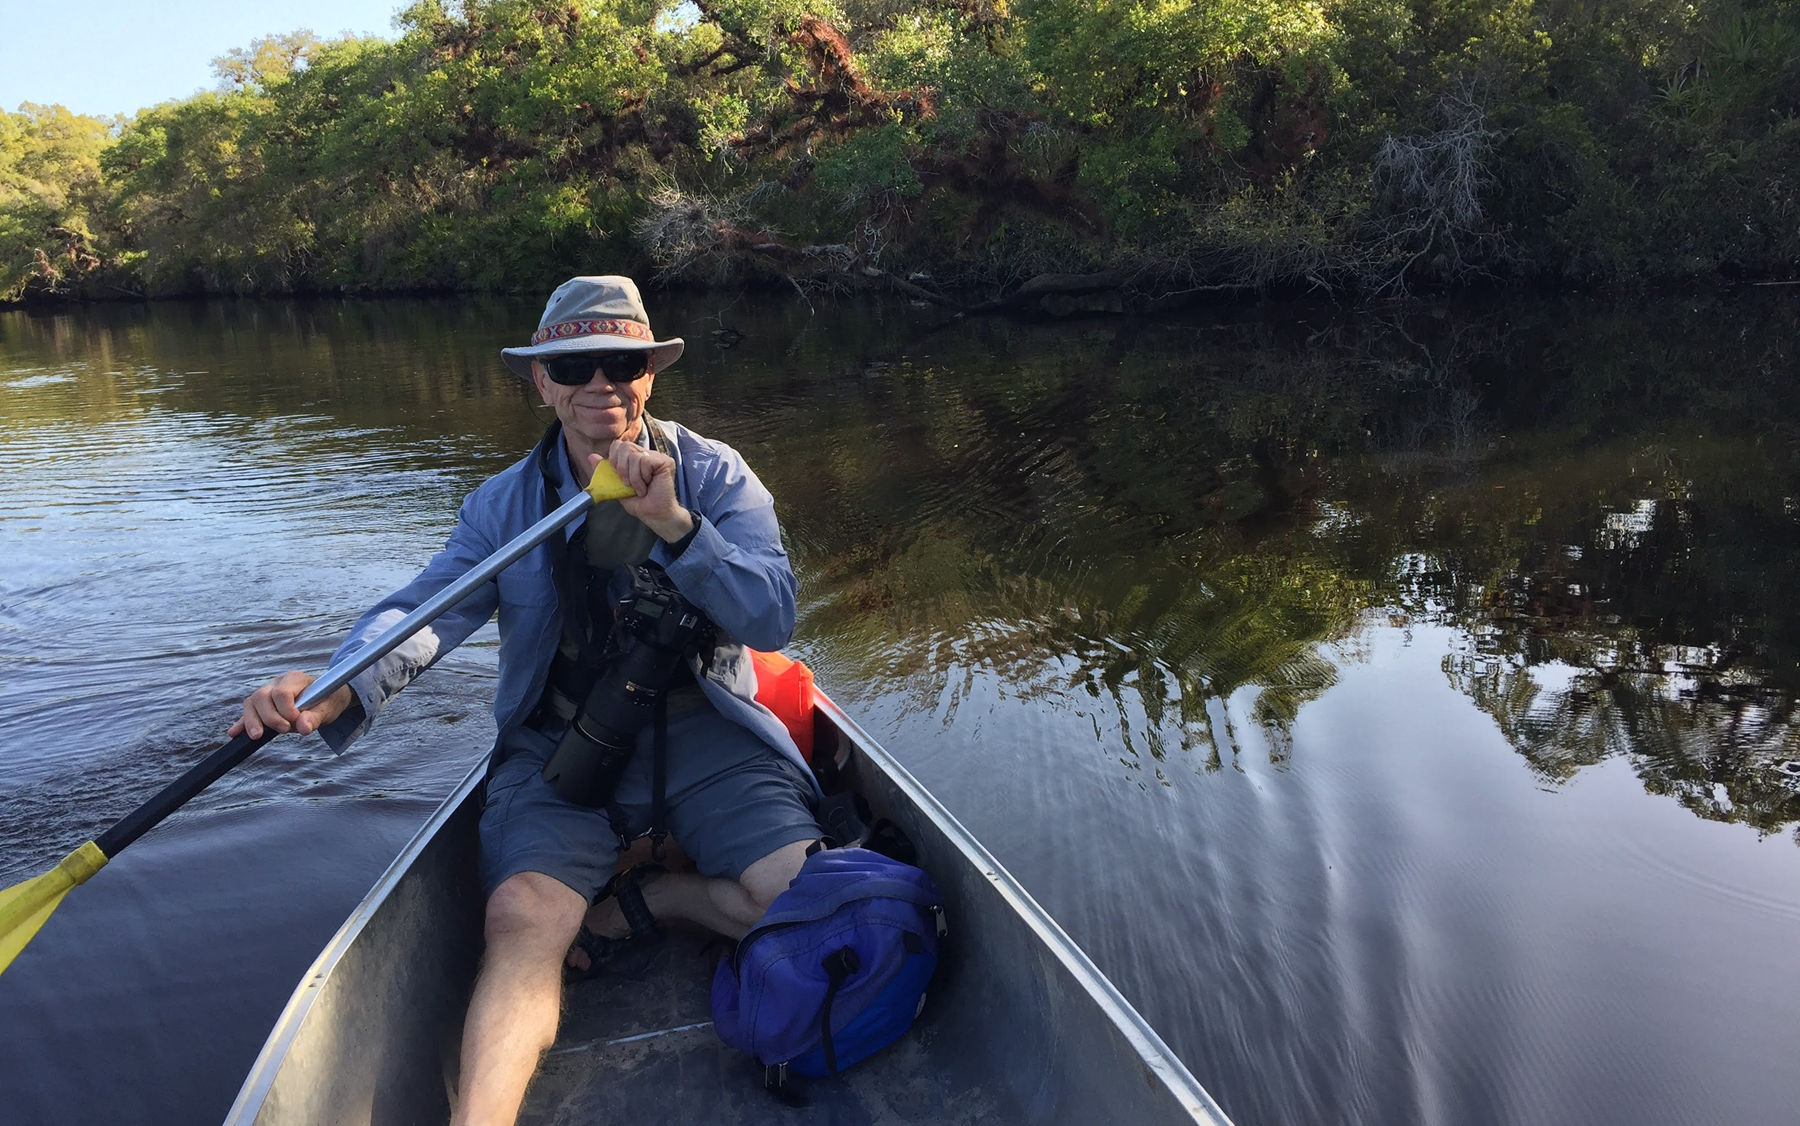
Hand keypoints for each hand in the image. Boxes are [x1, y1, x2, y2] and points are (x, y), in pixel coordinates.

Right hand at [229, 670, 354, 738]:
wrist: (327, 698)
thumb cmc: (328, 700)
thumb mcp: (328, 708)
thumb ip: (316, 717)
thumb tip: (303, 727)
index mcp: (294, 679)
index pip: (281, 692)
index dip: (286, 710)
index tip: (297, 720)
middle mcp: (277, 683)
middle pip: (261, 696)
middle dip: (270, 717)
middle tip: (285, 730)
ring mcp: (267, 693)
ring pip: (251, 703)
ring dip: (252, 721)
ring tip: (257, 736)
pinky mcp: (262, 706)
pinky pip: (249, 713)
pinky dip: (243, 723)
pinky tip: (235, 733)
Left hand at [595, 446, 695, 542]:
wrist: (654, 515)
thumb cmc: (639, 503)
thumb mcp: (617, 486)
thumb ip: (605, 471)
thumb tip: (591, 456)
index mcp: (635, 457)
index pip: (618, 445)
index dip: (614, 460)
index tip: (619, 477)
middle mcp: (646, 454)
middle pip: (624, 446)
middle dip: (622, 468)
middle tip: (628, 483)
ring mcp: (657, 456)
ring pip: (634, 455)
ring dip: (633, 477)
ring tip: (640, 488)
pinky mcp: (665, 461)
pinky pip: (645, 461)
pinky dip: (642, 477)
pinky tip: (647, 486)